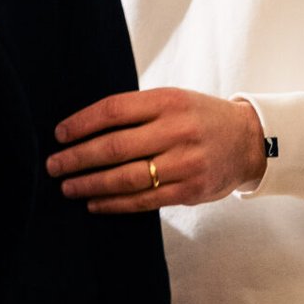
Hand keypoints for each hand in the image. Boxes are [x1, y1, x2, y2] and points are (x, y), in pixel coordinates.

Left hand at [46, 87, 267, 213]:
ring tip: (67, 186)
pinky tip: (94, 202)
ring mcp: (184, 162)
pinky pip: (143, 200)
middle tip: (53, 165)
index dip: (81, 123)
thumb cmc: (201, 119)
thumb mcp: (175, 100)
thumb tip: (84, 129)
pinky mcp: (189, 190)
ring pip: (125, 177)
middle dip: (76, 158)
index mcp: (169, 101)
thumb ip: (138, 111)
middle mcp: (177, 130)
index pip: (114, 110)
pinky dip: (114, 203)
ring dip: (89, 184)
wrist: (250, 141)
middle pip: (114, 146)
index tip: (59, 134)